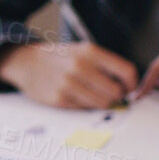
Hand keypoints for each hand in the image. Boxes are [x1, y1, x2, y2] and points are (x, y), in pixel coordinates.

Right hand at [0, 41, 136, 108]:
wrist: (26, 62)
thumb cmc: (60, 57)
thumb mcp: (83, 51)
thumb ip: (106, 65)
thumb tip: (129, 86)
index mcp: (90, 52)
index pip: (126, 71)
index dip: (132, 84)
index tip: (129, 88)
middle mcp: (80, 66)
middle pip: (116, 92)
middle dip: (117, 95)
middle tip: (109, 92)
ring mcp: (69, 83)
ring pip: (103, 103)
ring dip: (102, 101)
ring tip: (92, 93)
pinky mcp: (60, 99)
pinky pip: (85, 108)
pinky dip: (85, 104)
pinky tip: (77, 95)